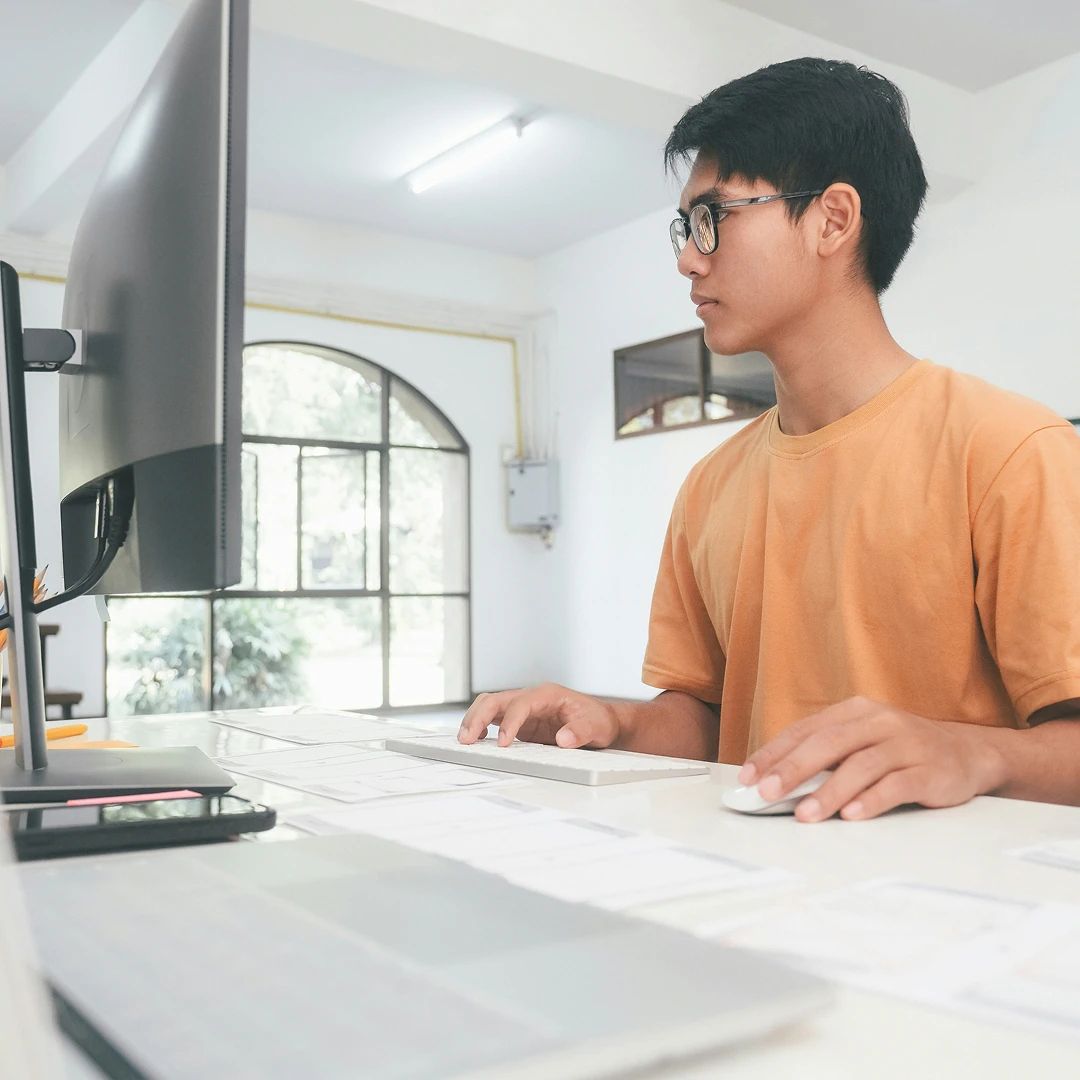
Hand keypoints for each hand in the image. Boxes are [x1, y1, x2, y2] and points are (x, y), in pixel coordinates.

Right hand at [457, 683, 619, 748]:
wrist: (601, 722)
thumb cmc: (597, 720)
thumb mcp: (596, 726)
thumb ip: (581, 731)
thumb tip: (563, 739)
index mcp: (547, 694)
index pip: (521, 703)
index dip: (510, 722)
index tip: (503, 743)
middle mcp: (531, 697)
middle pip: (496, 699)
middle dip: (478, 717)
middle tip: (467, 739)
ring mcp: (523, 708)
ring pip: (490, 705)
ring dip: (474, 720)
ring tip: (464, 740)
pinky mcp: (519, 721)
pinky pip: (494, 718)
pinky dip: (481, 726)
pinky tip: (476, 740)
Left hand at [738, 697, 1006, 821]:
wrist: (969, 753)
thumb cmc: (902, 750)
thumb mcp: (862, 741)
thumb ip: (826, 756)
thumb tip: (776, 781)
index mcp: (855, 711)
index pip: (805, 730)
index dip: (774, 753)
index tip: (748, 776)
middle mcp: (879, 722)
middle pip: (829, 743)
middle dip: (793, 769)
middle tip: (767, 792)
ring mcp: (906, 744)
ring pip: (860, 766)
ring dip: (829, 792)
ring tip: (805, 814)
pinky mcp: (930, 770)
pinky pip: (896, 785)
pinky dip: (872, 800)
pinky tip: (852, 815)